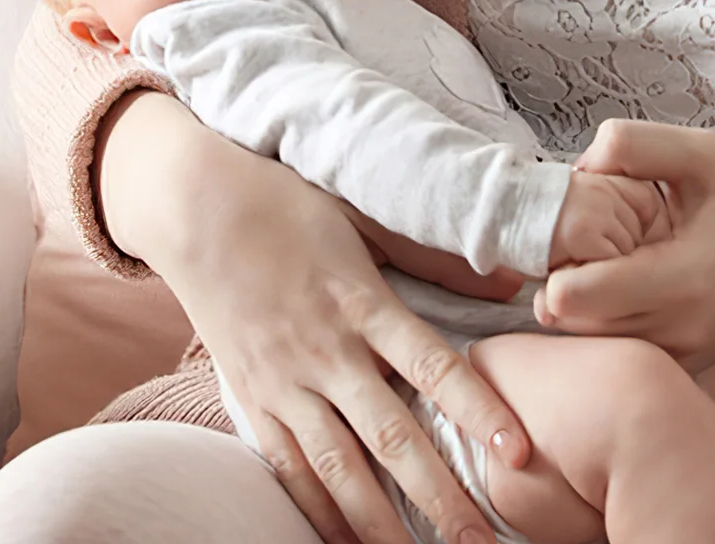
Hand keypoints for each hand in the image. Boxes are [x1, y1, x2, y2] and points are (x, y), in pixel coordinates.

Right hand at [98, 91, 530, 543]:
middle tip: (481, 540)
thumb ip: (434, 257)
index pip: (433, 366)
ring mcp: (285, 381)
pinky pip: (288, 467)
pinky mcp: (252, 398)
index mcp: (362, 301)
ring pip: (338, 467)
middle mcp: (326, 350)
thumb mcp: (366, 216)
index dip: (478, 410)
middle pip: (390, 435)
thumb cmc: (289, 204)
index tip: (518, 451)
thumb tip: (507, 278)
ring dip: (380, 523)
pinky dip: (318, 510)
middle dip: (438, 495)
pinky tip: (345, 541)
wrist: (195, 207)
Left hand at [534, 119, 714, 371]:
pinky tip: (618, 288)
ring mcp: (679, 358)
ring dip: (576, 308)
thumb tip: (579, 167)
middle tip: (572, 246)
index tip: (567, 233)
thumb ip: (638, 145)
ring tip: (597, 264)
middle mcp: (678, 331)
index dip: (557, 263)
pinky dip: (603, 325)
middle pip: (572, 326)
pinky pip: (617, 354)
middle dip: (556, 284)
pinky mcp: (679, 368)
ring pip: (589, 347)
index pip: (581, 296)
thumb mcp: (703, 152)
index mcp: (684, 279)